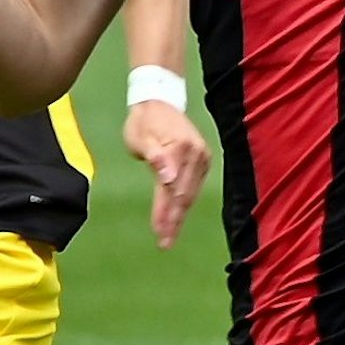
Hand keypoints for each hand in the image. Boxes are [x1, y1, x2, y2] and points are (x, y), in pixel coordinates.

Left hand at [123, 100, 210, 249]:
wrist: (159, 101)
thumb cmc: (144, 121)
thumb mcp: (141, 137)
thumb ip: (154, 157)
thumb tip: (168, 178)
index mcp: (180, 148)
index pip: (171, 188)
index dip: (164, 212)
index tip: (158, 232)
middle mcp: (196, 153)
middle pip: (184, 194)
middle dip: (173, 220)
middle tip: (164, 243)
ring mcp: (202, 157)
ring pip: (190, 193)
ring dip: (180, 215)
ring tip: (169, 236)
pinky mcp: (203, 160)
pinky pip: (194, 187)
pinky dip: (185, 202)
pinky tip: (177, 217)